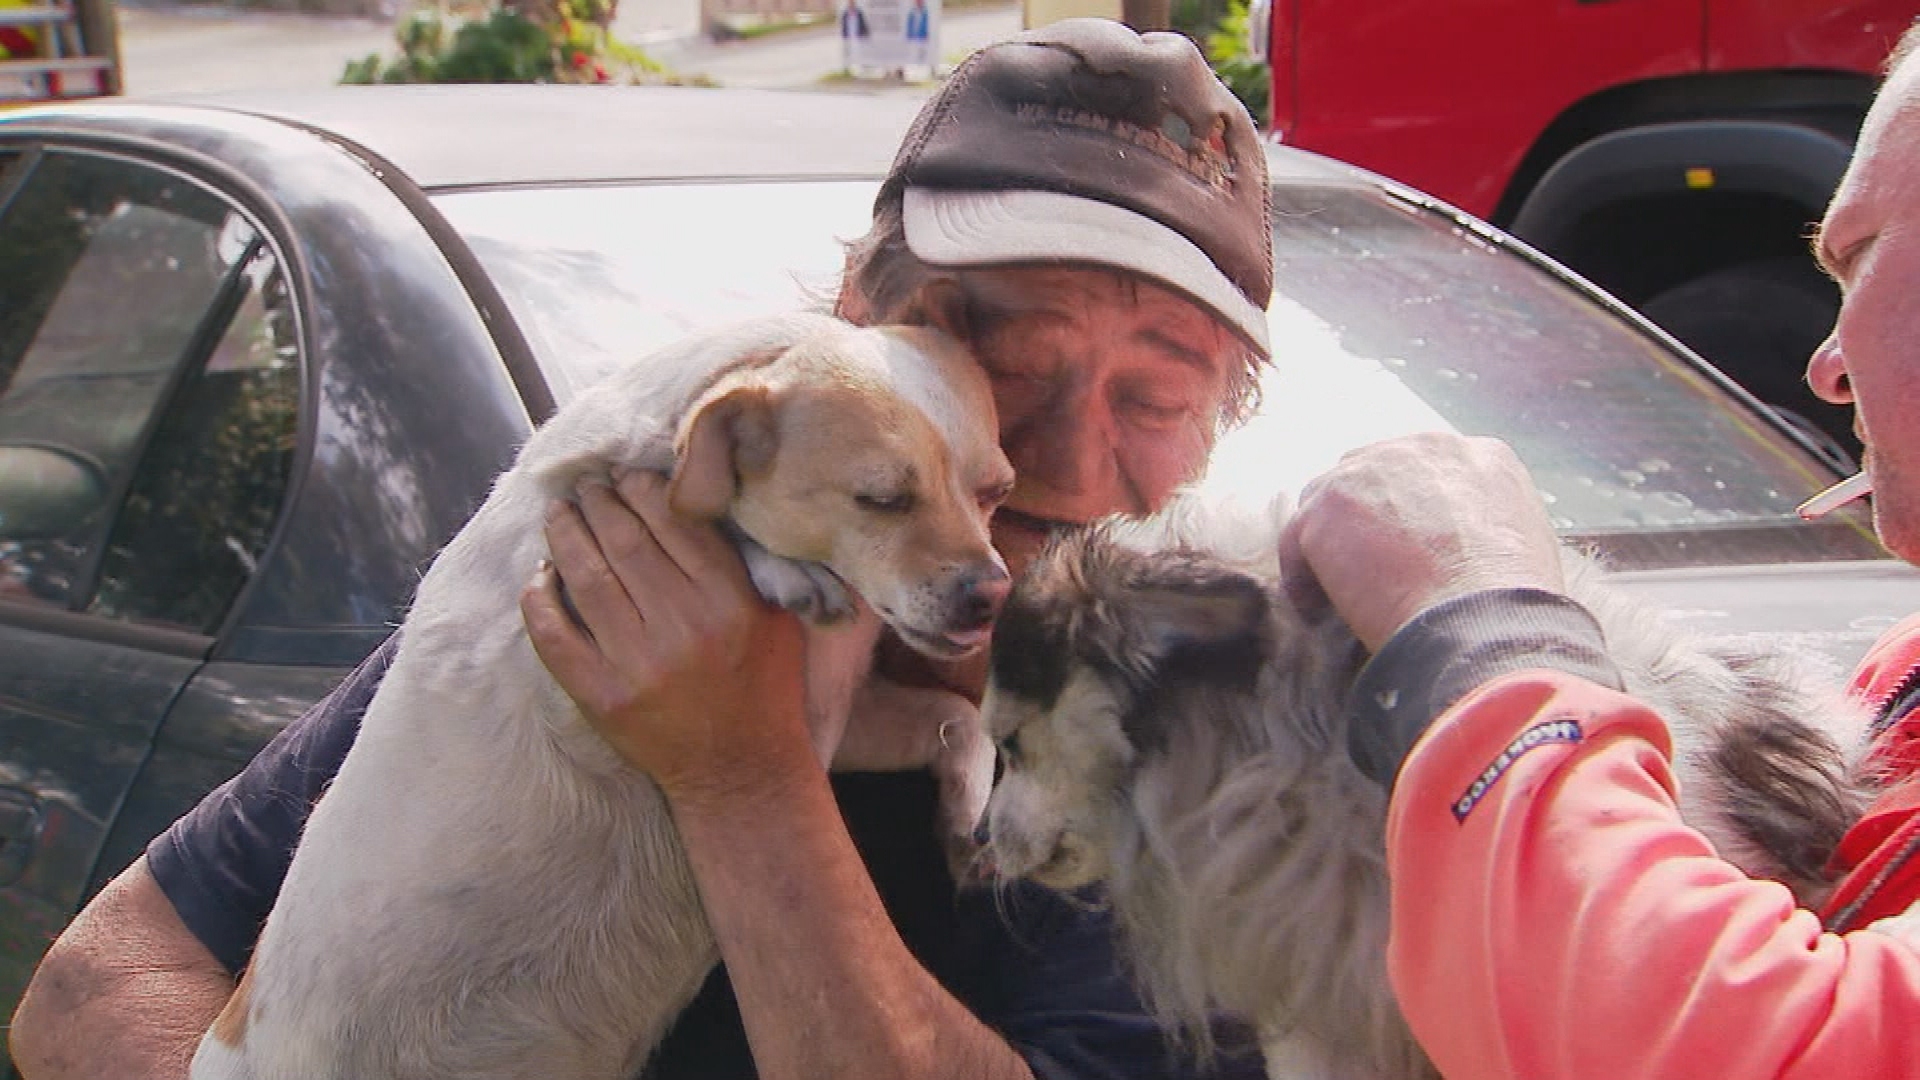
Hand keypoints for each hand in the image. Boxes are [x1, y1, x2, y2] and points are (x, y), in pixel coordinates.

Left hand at [520, 470, 813, 804]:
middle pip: (625, 542)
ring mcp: (638, 663)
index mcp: (730, 601)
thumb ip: (746, 563)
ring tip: (559, 513)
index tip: (626, 476)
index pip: (675, 524)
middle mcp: (684, 627)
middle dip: (599, 504)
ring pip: (588, 579)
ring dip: (566, 537)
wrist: (742, 772)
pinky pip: (556, 637)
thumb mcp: (777, 617)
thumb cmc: (765, 687)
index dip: (642, 490)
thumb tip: (698, 502)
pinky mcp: (603, 696)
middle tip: (586, 485)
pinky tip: (540, 576)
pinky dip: (541, 600)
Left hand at [1276, 433, 1564, 651]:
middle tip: (1366, 568)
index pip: (1424, 472)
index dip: (1409, 513)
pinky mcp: (1330, 503)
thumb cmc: (1509, 608)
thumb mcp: (1520, 547)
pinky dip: (1304, 577)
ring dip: (1333, 545)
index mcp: (1480, 456)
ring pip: (1329, 500)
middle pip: (1371, 473)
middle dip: (1364, 517)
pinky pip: (1299, 537)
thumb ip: (1484, 528)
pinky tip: (1318, 612)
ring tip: (1338, 594)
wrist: (1481, 620)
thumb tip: (1459, 552)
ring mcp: (1372, 469)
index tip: (1406, 551)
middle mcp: (1424, 448)